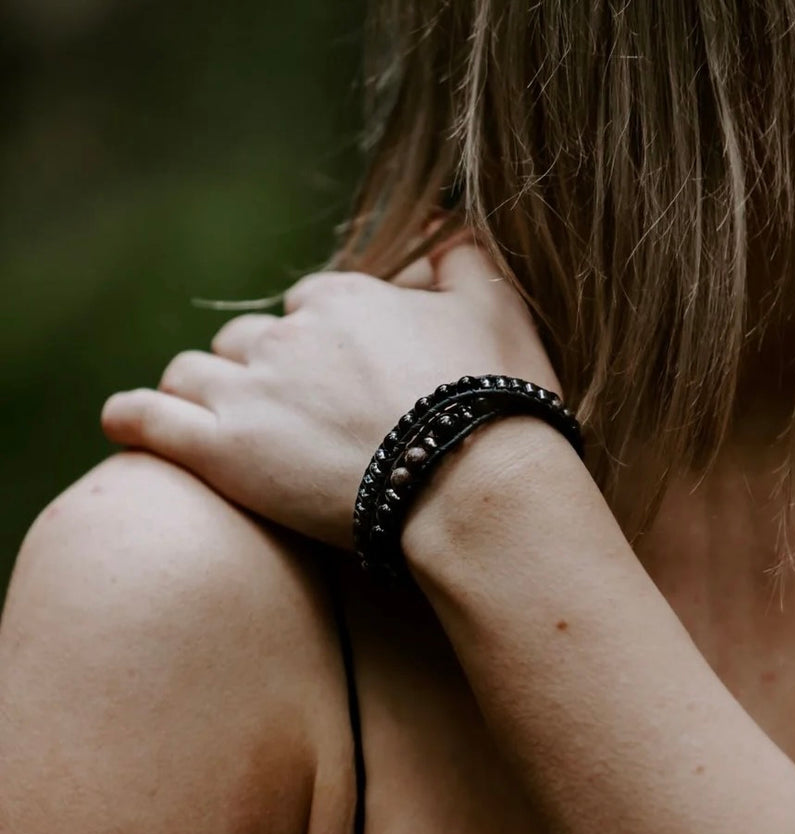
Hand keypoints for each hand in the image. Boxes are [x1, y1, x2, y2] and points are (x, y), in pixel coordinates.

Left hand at [101, 243, 557, 548]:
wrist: (473, 484)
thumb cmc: (496, 400)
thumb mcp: (498, 307)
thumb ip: (464, 255)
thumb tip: (443, 220)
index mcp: (343, 299)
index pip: (308, 307)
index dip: (320, 341)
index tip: (339, 378)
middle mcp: (287, 336)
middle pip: (249, 341)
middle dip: (262, 368)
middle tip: (291, 413)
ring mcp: (249, 392)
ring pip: (194, 372)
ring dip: (202, 389)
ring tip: (216, 419)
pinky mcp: (222, 452)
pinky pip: (149, 421)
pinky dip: (134, 418)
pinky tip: (128, 424)